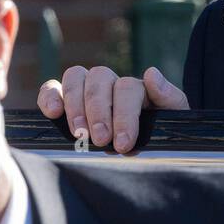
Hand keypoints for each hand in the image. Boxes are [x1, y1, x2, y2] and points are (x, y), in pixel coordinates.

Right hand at [37, 65, 188, 153]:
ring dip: (75, 105)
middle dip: (99, 111)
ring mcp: (87, 90)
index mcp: (139, 88)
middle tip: (100, 140)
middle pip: (100, 79)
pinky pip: (53, 88)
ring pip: (76, 77)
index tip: (123, 144)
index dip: (125, 115)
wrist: (151, 149)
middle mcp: (112, 84)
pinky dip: (49, 96)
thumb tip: (151, 73)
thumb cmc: (160, 134)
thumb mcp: (173, 118)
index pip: (128, 88)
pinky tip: (52, 113)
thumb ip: (169, 97)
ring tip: (78, 133)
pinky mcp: (65, 101)